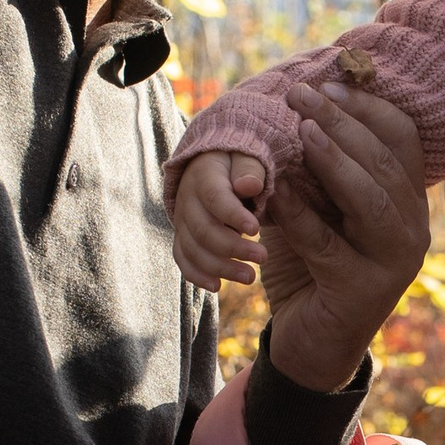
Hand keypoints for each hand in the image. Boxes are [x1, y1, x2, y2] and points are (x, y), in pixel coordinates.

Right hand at [169, 150, 272, 290]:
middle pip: (203, 229)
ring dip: (220, 267)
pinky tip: (217, 286)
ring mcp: (181, 219)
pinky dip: (196, 275)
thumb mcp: (248, 157)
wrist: (212, 165)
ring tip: (250, 277)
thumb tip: (249, 186)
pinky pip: (182, 258)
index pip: (214, 197)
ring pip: (193, 248)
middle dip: (233, 247)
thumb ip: (250, 170)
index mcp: (204, 175)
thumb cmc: (239, 163)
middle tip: (263, 257)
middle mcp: (187, 198)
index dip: (233, 215)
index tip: (256, 229)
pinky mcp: (182, 236)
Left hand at [258, 84, 428, 395]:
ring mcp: (393, 263)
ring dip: (334, 158)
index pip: (402, 138)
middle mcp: (412, 229)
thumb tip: (306, 100)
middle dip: (342, 120)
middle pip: (384, 161)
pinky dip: (300, 214)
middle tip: (300, 93)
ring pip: (371, 198)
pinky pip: (328, 244)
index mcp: (409, 201)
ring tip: (301, 128)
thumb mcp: (321, 206)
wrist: (312, 344)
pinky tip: (276, 190)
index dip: (366, 105)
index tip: (326, 81)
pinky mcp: (361, 293)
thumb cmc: (314, 266)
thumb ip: (321, 166)